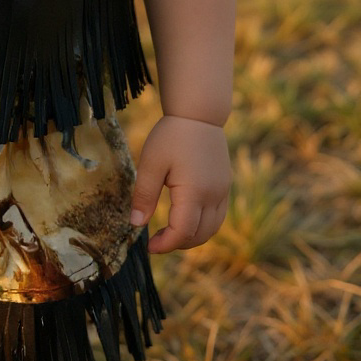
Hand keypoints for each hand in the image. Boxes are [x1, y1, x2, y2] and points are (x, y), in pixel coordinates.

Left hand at [130, 115, 230, 254]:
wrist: (198, 114)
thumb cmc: (171, 135)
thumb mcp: (151, 163)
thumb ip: (144, 195)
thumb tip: (135, 224)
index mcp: (194, 192)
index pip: (183, 232)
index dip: (166, 244)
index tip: (148, 246)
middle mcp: (213, 196)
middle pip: (199, 235)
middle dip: (177, 244)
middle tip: (155, 241)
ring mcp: (223, 191)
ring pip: (212, 229)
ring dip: (191, 237)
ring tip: (169, 233)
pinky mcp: (225, 186)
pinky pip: (218, 217)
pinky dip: (203, 226)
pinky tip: (186, 219)